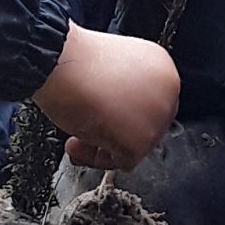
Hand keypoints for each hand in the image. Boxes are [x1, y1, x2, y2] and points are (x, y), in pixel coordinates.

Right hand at [34, 22, 178, 170]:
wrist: (57, 63)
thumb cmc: (72, 63)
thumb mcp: (110, 68)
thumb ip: (125, 90)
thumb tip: (120, 116)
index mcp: (161, 66)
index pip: (150, 104)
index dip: (122, 115)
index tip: (101, 115)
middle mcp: (167, 89)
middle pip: (146, 127)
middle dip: (113, 132)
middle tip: (85, 129)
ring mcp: (157, 116)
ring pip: (137, 147)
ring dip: (104, 146)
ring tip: (76, 138)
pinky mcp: (141, 140)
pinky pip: (123, 161)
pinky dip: (97, 159)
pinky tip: (77, 142)